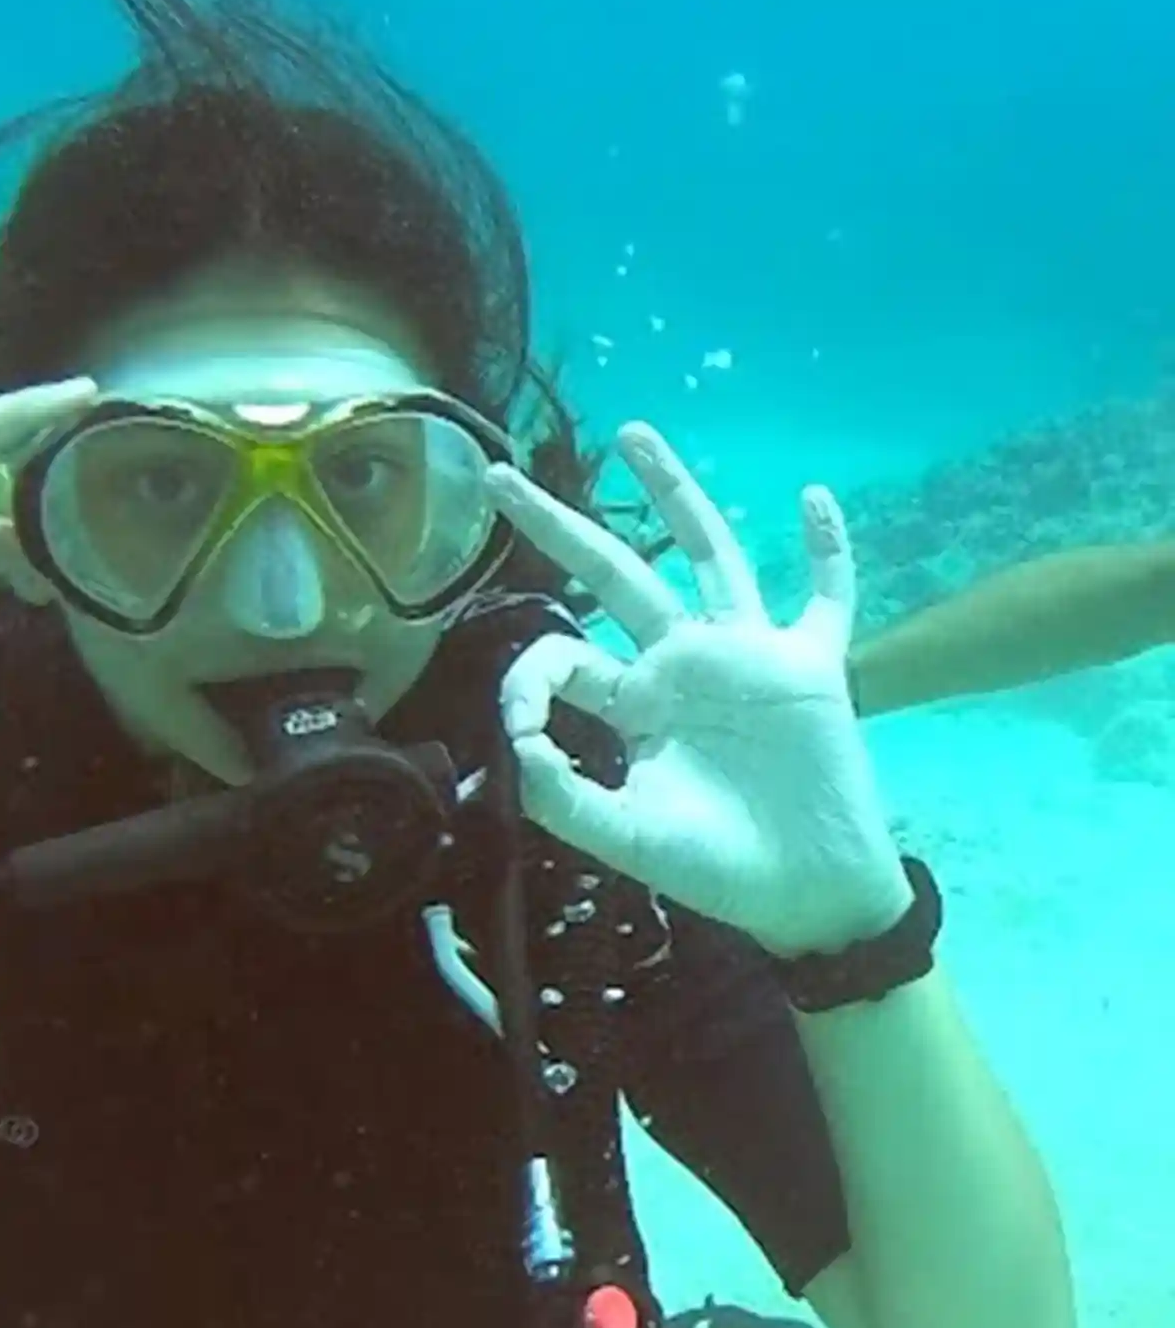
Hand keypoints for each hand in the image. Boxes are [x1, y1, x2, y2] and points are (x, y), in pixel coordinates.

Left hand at [486, 423, 912, 956]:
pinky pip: (825, 595)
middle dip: (557, 525)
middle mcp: (681, 663)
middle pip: (614, 574)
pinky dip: (826, 548)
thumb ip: (563, 794)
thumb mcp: (623, 837)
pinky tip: (812, 495)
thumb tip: (514, 741)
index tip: (519, 720)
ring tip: (633, 435)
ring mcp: (747, 655)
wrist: (806, 892)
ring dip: (675, 493)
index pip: (565, 654)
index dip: (528, 675)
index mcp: (631, 702)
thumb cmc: (717, 869)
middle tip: (501, 477)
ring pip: (708, 554)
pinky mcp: (810, 663)